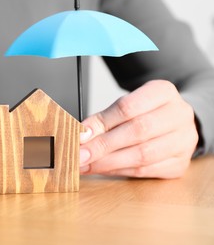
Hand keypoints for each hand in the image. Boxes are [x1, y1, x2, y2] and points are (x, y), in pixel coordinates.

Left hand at [79, 80, 198, 178]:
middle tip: (80, 155)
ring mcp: (184, 141)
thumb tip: (81, 135)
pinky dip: (120, 171)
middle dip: (103, 146)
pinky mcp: (180, 163)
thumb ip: (104, 120)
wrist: (174, 123)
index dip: (102, 123)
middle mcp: (179, 115)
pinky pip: (145, 171)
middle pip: (137, 131)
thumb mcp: (125, 107)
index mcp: (163, 92)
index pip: (128, 107)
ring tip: (86, 165)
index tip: (80, 136)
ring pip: (142, 155)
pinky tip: (103, 170)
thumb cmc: (144, 113)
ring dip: (108, 162)